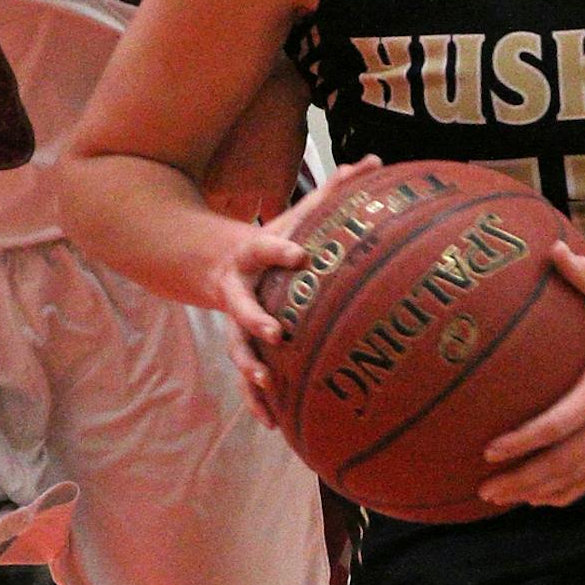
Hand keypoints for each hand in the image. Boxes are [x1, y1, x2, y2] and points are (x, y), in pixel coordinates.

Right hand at [211, 155, 379, 429]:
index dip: (281, 252)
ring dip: (251, 367)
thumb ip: (333, 190)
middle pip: (242, 307)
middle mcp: (238, 291)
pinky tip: (274, 423)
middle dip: (257, 320)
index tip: (299, 255)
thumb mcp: (296, 214)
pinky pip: (246, 378)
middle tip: (277, 333)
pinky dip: (257, 400)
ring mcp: (233, 322)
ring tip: (266, 382)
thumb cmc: (271, 240)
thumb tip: (372, 161)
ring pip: (238, 348)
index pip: (266, 249)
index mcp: (253, 256)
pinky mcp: (239, 346)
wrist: (212, 263)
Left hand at [480, 242, 584, 508]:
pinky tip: (539, 499)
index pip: (559, 424)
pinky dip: (565, 492)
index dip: (524, 441)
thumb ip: (584, 274)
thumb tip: (550, 248)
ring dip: (537, 491)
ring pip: (576, 476)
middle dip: (521, 479)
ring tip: (499, 498)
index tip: (490, 451)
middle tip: (482, 488)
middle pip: (562, 463)